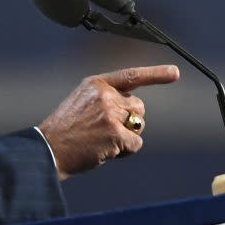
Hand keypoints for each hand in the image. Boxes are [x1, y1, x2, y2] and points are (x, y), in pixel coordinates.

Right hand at [38, 65, 179, 179]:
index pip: (131, 76)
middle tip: (105, 131)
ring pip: (138, 125)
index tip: (175, 73)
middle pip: (138, 107)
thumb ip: (106, 99)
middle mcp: (105, 94)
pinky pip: (136, 143)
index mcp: (95, 83)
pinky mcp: (115, 133)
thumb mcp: (81, 103)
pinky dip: (125, 151)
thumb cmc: (65, 131)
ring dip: (127, 136)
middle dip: (129, 120)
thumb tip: (135, 113)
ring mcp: (110, 113)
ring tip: (102, 141)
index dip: (155, 74)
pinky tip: (106, 151)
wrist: (48, 148)